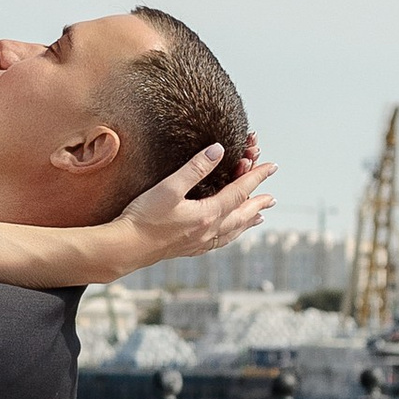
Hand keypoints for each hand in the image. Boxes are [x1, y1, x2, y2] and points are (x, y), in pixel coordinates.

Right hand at [105, 142, 274, 277]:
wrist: (126, 248)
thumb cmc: (144, 217)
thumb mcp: (169, 187)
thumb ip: (195, 168)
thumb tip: (218, 150)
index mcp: (207, 214)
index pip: (239, 191)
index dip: (256, 177)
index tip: (271, 167)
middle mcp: (208, 230)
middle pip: (241, 214)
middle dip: (258, 202)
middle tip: (272, 197)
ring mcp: (199, 242)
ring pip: (233, 231)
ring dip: (247, 221)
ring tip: (259, 217)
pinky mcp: (189, 248)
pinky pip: (220, 241)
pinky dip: (231, 234)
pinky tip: (227, 234)